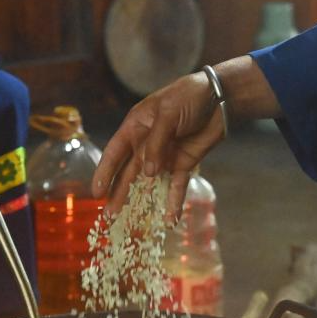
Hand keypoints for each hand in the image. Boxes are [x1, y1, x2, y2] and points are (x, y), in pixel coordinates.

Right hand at [92, 71, 222, 222]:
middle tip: (109, 214)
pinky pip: (176, 186)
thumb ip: (156, 143)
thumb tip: (148, 173)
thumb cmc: (189, 96)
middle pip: (128, 173)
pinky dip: (173, 202)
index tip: (96, 192)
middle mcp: (146, 144)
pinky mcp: (183, 164)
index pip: (115, 153)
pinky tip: (170, 219)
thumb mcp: (168, 114)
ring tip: (128, 221)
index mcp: (136, 127)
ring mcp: (164, 157)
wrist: (220, 98)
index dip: (104, 173)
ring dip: (139, 201)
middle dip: (118, 193)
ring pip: (148, 183)